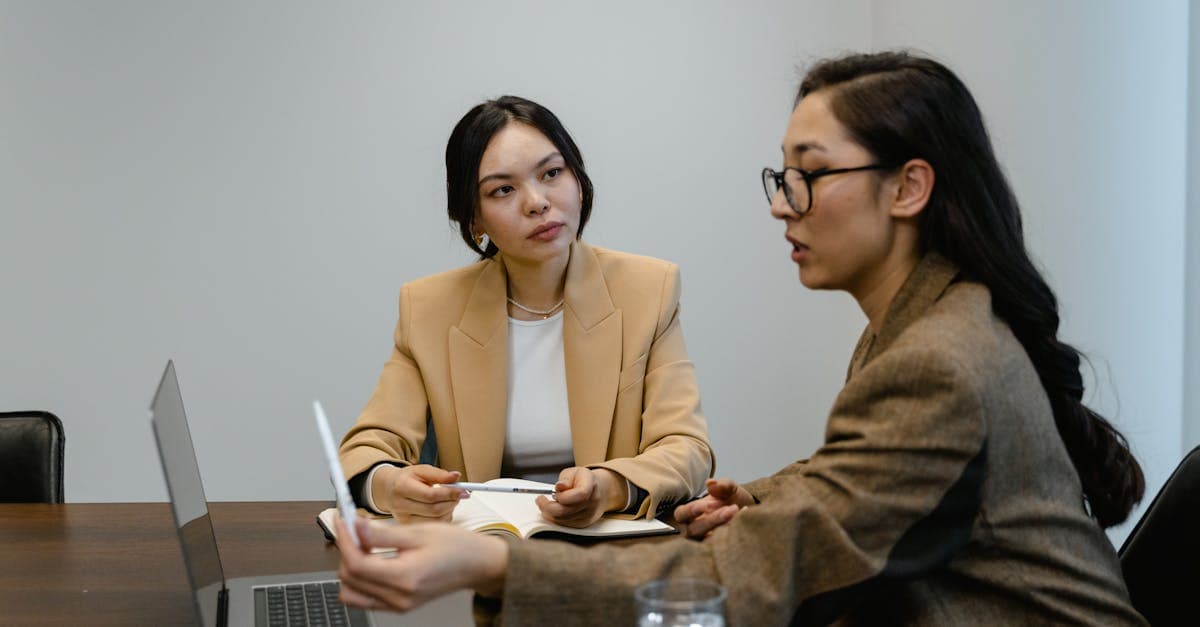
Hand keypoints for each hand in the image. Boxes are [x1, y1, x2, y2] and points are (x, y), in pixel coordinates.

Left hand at [335, 516, 507, 612]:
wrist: (477, 564)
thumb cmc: (456, 546)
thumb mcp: (419, 532)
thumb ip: (382, 534)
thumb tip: (355, 526)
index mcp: (405, 578)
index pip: (356, 564)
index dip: (344, 539)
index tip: (343, 519)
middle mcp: (399, 598)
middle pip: (349, 579)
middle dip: (346, 549)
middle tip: (353, 526)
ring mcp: (398, 605)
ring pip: (352, 592)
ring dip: (350, 566)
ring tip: (363, 543)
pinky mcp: (399, 605)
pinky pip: (365, 597)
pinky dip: (360, 578)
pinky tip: (371, 557)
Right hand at [373, 464, 466, 522]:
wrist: (388, 489)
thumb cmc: (407, 479)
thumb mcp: (421, 470)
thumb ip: (439, 474)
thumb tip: (456, 476)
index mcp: (402, 487)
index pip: (430, 495)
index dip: (449, 494)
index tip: (463, 490)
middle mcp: (400, 506)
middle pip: (433, 510)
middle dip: (451, 502)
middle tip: (460, 495)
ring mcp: (403, 519)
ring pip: (435, 521)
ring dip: (449, 511)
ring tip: (449, 500)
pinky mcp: (408, 527)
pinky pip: (432, 526)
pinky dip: (443, 518)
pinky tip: (443, 509)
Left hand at [535, 466, 626, 527]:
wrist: (599, 491)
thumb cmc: (583, 480)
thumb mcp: (574, 472)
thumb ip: (566, 478)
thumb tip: (559, 487)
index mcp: (591, 485)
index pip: (580, 495)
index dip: (563, 496)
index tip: (553, 493)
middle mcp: (592, 502)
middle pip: (567, 511)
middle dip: (548, 506)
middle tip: (540, 500)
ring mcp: (588, 515)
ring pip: (563, 520)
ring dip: (550, 513)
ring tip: (546, 503)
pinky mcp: (583, 524)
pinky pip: (565, 524)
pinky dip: (555, 518)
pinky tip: (553, 509)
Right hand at [673, 478, 754, 539]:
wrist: (749, 511)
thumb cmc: (732, 499)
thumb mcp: (729, 488)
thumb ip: (721, 485)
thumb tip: (710, 483)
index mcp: (689, 513)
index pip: (681, 514)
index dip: (693, 509)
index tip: (712, 503)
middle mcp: (694, 528)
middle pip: (694, 529)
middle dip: (712, 519)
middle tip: (732, 508)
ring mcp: (705, 540)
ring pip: (706, 540)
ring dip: (722, 528)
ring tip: (738, 514)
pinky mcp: (718, 549)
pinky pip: (720, 546)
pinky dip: (732, 534)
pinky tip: (743, 522)